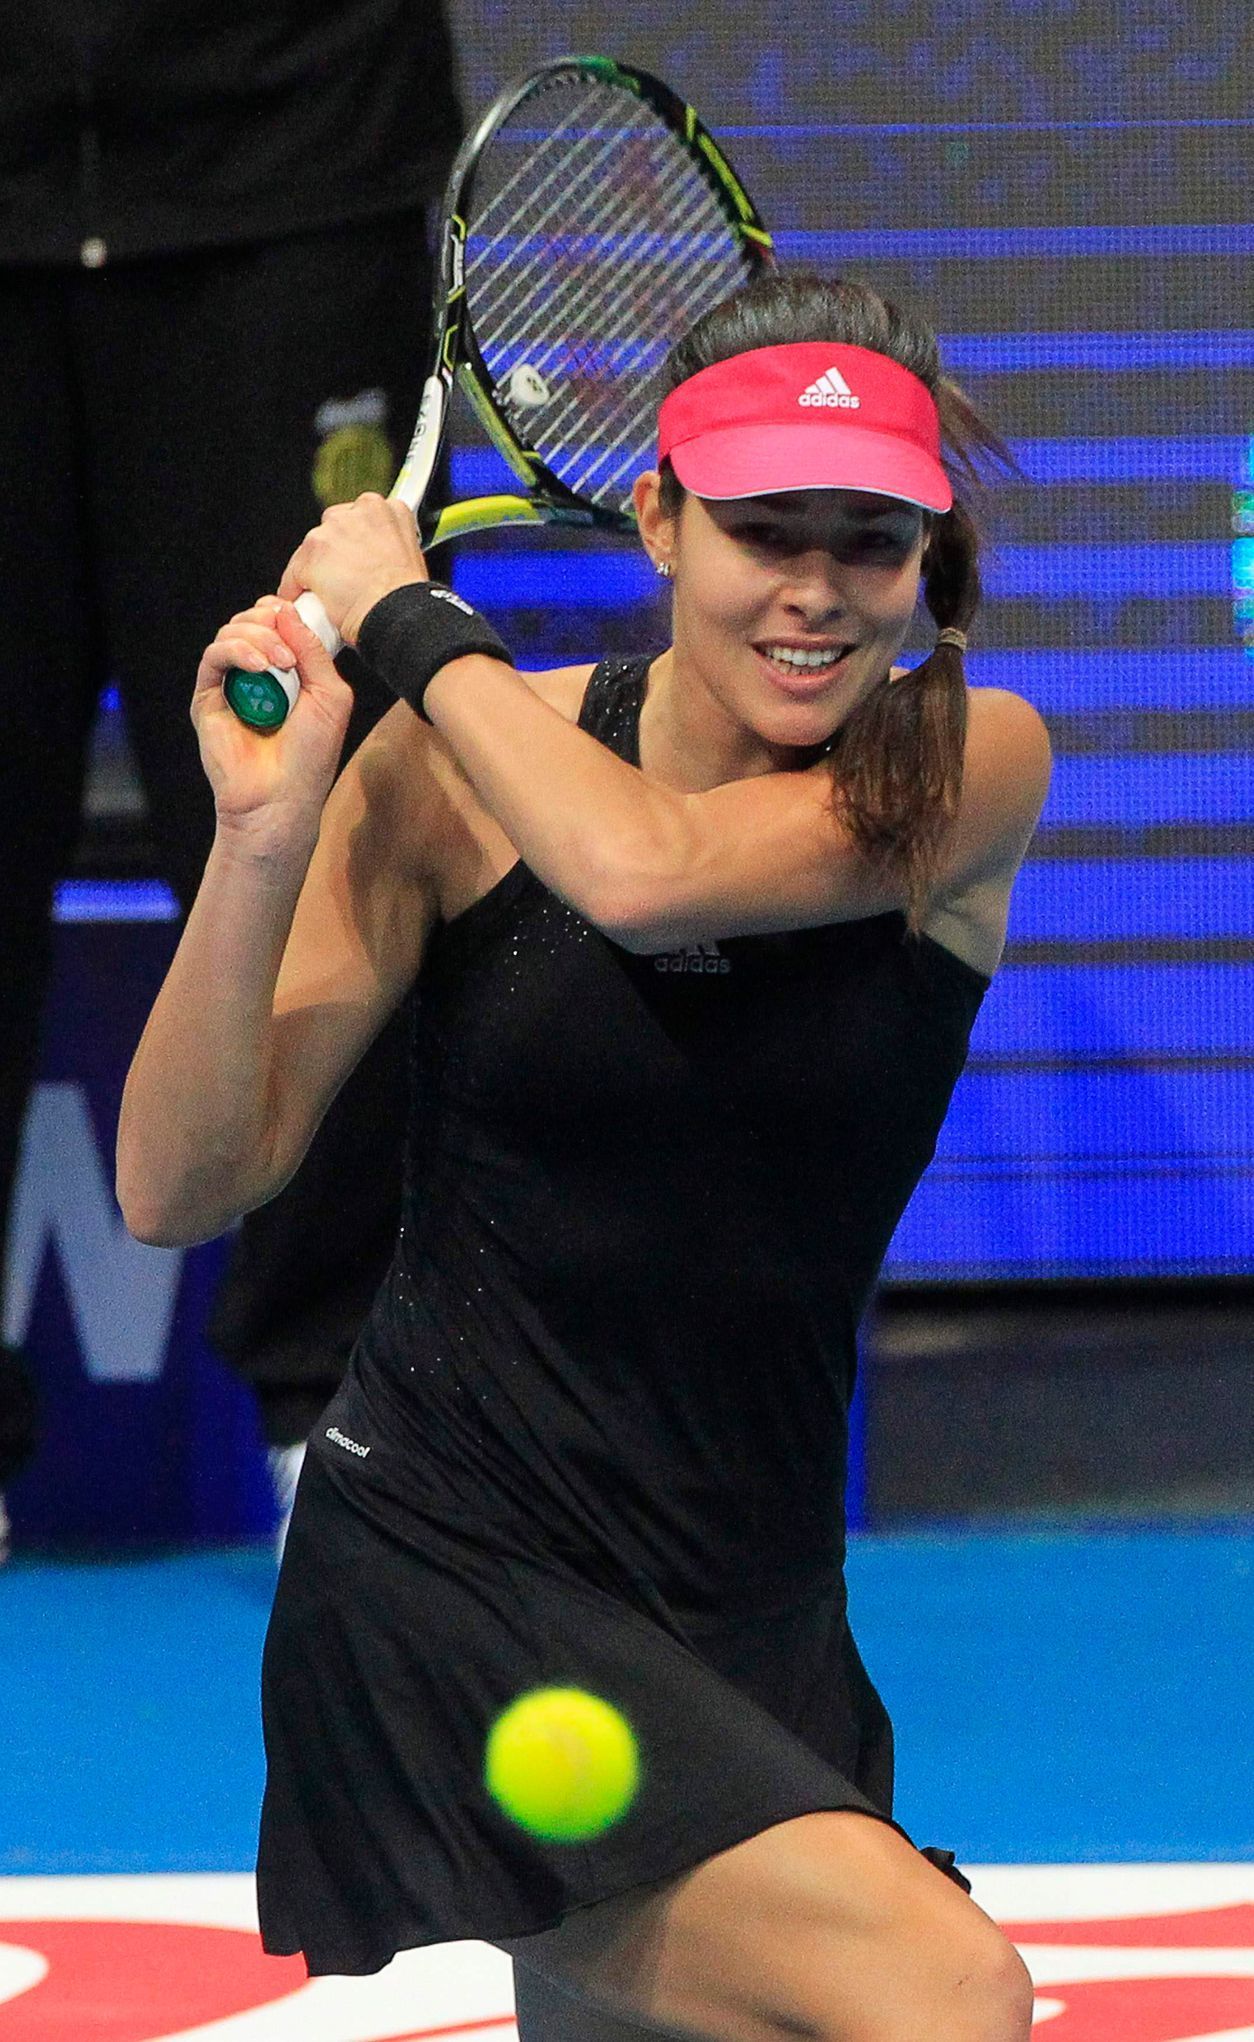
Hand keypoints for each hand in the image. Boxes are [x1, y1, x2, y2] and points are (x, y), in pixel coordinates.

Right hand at [192, 599, 353, 842]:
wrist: (282, 797)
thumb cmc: (311, 756)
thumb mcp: (330, 696)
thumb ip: (313, 650)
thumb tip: (286, 610)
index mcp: (286, 671)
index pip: (276, 622)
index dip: (284, 613)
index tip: (299, 618)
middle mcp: (256, 674)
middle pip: (251, 620)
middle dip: (272, 623)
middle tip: (291, 651)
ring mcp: (231, 684)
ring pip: (231, 632)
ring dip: (259, 638)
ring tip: (281, 663)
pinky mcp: (208, 698)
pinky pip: (214, 657)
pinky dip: (237, 652)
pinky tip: (261, 668)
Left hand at [277, 492, 428, 646]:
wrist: (395, 614)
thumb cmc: (405, 596)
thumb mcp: (410, 557)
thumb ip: (388, 545)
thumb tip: (376, 558)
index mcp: (382, 510)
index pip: (357, 518)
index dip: (355, 542)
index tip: (355, 557)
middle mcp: (355, 513)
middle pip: (332, 529)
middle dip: (335, 553)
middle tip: (344, 579)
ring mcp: (331, 532)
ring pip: (311, 549)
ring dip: (317, 570)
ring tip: (330, 595)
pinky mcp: (310, 554)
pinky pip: (293, 573)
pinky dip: (297, 590)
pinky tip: (308, 606)